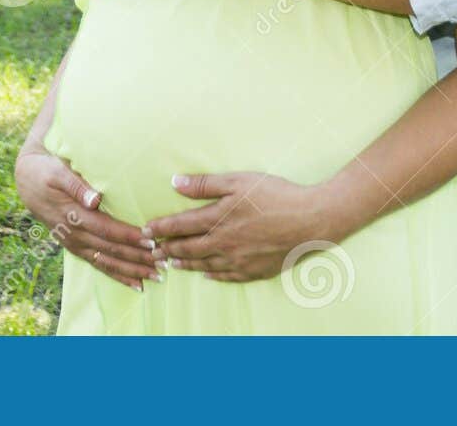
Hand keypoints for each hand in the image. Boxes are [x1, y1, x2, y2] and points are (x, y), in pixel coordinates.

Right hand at [14, 145, 162, 289]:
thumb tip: (95, 199)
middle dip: (138, 258)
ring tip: (157, 277)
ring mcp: (75, 244)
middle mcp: (75, 235)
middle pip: (111, 250)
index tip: (152, 240)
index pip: (107, 229)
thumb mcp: (57, 172)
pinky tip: (136, 284)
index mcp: (74, 215)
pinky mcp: (76, 248)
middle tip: (163, 263)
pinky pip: (99, 265)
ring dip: (133, 271)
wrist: (26, 182)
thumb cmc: (46, 172)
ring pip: (108, 262)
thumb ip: (76, 185)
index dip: (129, 236)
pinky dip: (118, 275)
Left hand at [141, 172, 353, 282]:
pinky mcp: (256, 270)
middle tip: (152, 252)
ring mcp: (240, 260)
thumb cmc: (276, 195)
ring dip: (186, 264)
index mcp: (218, 219)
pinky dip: (212, 275)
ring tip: (172, 264)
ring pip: (205, 265)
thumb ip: (205, 184)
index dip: (160, 229)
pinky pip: (227, 277)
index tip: (145, 232)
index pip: (180, 226)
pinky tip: (206, 275)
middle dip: (168, 250)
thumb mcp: (239, 181)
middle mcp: (224, 244)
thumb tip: (175, 183)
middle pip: (189, 249)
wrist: (311, 219)